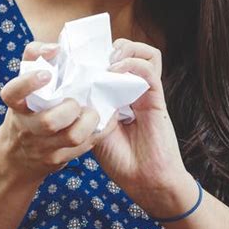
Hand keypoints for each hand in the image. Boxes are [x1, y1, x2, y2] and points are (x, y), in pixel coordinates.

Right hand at [0, 41, 112, 183]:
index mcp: (16, 103)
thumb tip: (55, 48)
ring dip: (88, 121)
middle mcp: (26, 126)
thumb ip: (36, 56)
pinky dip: (99, 131)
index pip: (14, 92)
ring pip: (72, 137)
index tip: (47, 74)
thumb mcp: (25, 81)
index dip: (29, 83)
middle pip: (48, 121)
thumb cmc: (29, 106)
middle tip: (76, 101)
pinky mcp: (59, 159)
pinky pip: (85, 146)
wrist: (19, 153)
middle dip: (69, 109)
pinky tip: (104, 119)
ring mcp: (43, 146)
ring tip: (92, 111)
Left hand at [92, 39, 193, 216]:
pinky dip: (132, 65)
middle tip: (96, 58)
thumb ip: (89, 107)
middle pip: (129, 50)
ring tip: (110, 62)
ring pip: (145, 53)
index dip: (98, 54)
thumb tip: (72, 86)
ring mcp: (145, 92)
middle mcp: (132, 89)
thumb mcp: (94, 129)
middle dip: (112, 47)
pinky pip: (149, 70)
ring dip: (126, 51)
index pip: (113, 61)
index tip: (80, 56)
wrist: (145, 181)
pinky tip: (116, 73)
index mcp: (118, 95)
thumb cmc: (119, 159)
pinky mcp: (156, 98)